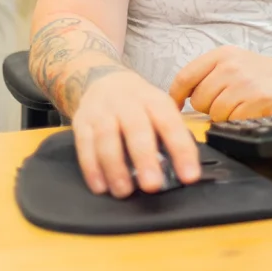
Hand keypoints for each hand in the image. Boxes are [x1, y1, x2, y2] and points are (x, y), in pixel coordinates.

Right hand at [72, 68, 201, 197]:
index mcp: (153, 100)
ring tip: (124, 191)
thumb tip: (183, 169)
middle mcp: (128, 102)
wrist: (103, 78)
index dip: (181, 149)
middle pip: (136, 128)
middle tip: (152, 185)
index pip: (170, 123)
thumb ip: (168, 134)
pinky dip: (91, 168)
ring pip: (107, 137)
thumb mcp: (158, 108)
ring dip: (115, 167)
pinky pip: (84, 145)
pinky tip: (100, 186)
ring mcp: (102, 111)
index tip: (189, 176)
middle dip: (145, 158)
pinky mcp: (81, 122)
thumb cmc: (138, 103)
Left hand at [169, 46, 271, 121]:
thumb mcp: (237, 62)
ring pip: (214, 113)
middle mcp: (231, 66)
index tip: (175, 107)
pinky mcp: (257, 100)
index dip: (175, 96)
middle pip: (198, 100)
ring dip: (226, 117)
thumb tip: (182, 98)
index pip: (185, 76)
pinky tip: (253, 111)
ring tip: (243, 106)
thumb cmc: (268, 75)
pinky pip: (232, 121)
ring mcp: (244, 83)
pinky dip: (239, 121)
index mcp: (222, 54)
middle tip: (229, 102)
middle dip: (209, 108)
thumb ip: (210, 75)